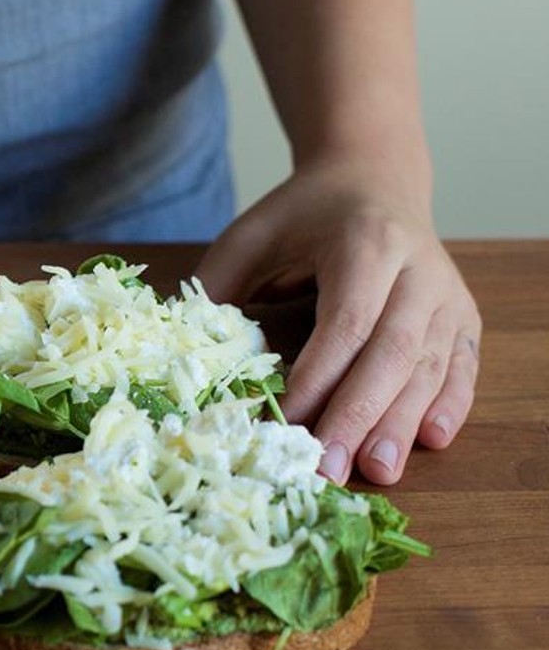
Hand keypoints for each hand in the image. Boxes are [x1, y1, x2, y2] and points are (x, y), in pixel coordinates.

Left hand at [196, 159, 479, 485]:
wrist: (373, 177)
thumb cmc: (303, 214)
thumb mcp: (251, 233)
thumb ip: (219, 285)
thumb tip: (185, 346)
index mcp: (365, 244)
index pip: (347, 321)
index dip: (320, 376)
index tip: (289, 423)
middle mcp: (418, 269)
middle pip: (394, 351)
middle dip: (360, 415)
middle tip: (331, 468)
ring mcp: (448, 294)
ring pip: (432, 366)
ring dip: (403, 423)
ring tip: (377, 472)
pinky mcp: (464, 316)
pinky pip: (463, 367)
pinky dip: (449, 405)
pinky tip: (431, 441)